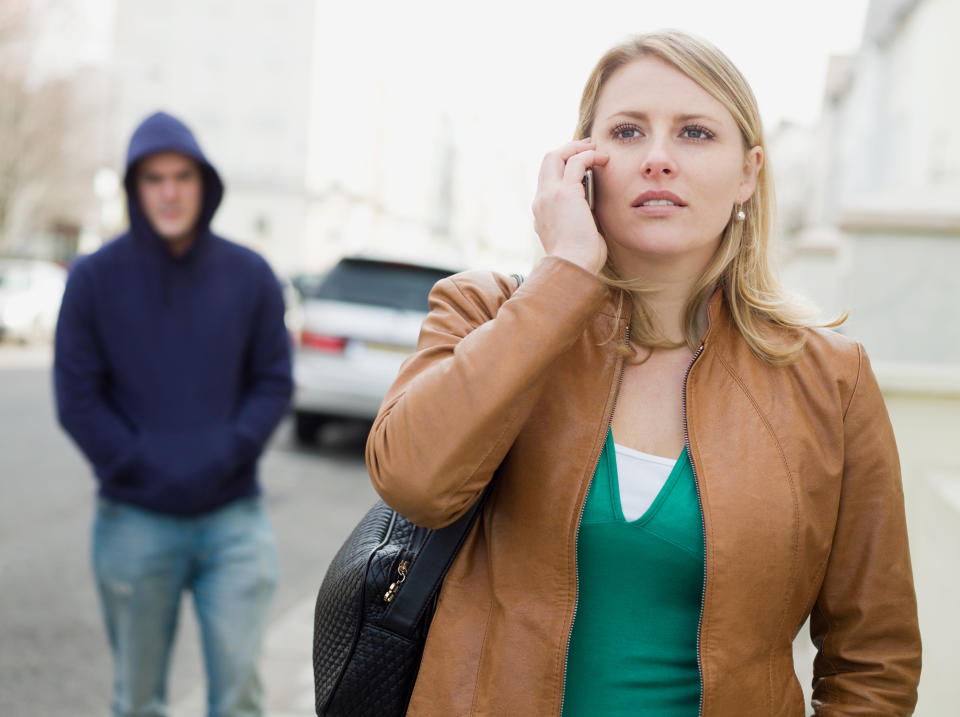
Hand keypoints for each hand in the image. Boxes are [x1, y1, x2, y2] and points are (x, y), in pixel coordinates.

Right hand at [532, 138, 608, 274]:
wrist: (573, 267)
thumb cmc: (580, 259)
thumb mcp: (576, 236)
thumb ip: (579, 219)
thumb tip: (592, 211)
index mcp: (542, 212)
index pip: (547, 178)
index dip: (563, 166)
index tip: (582, 164)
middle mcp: (541, 200)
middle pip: (546, 161)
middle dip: (567, 149)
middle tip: (588, 148)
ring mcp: (549, 195)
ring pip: (555, 156)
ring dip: (577, 148)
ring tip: (596, 149)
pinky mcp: (564, 193)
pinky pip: (575, 162)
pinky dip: (589, 156)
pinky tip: (603, 159)